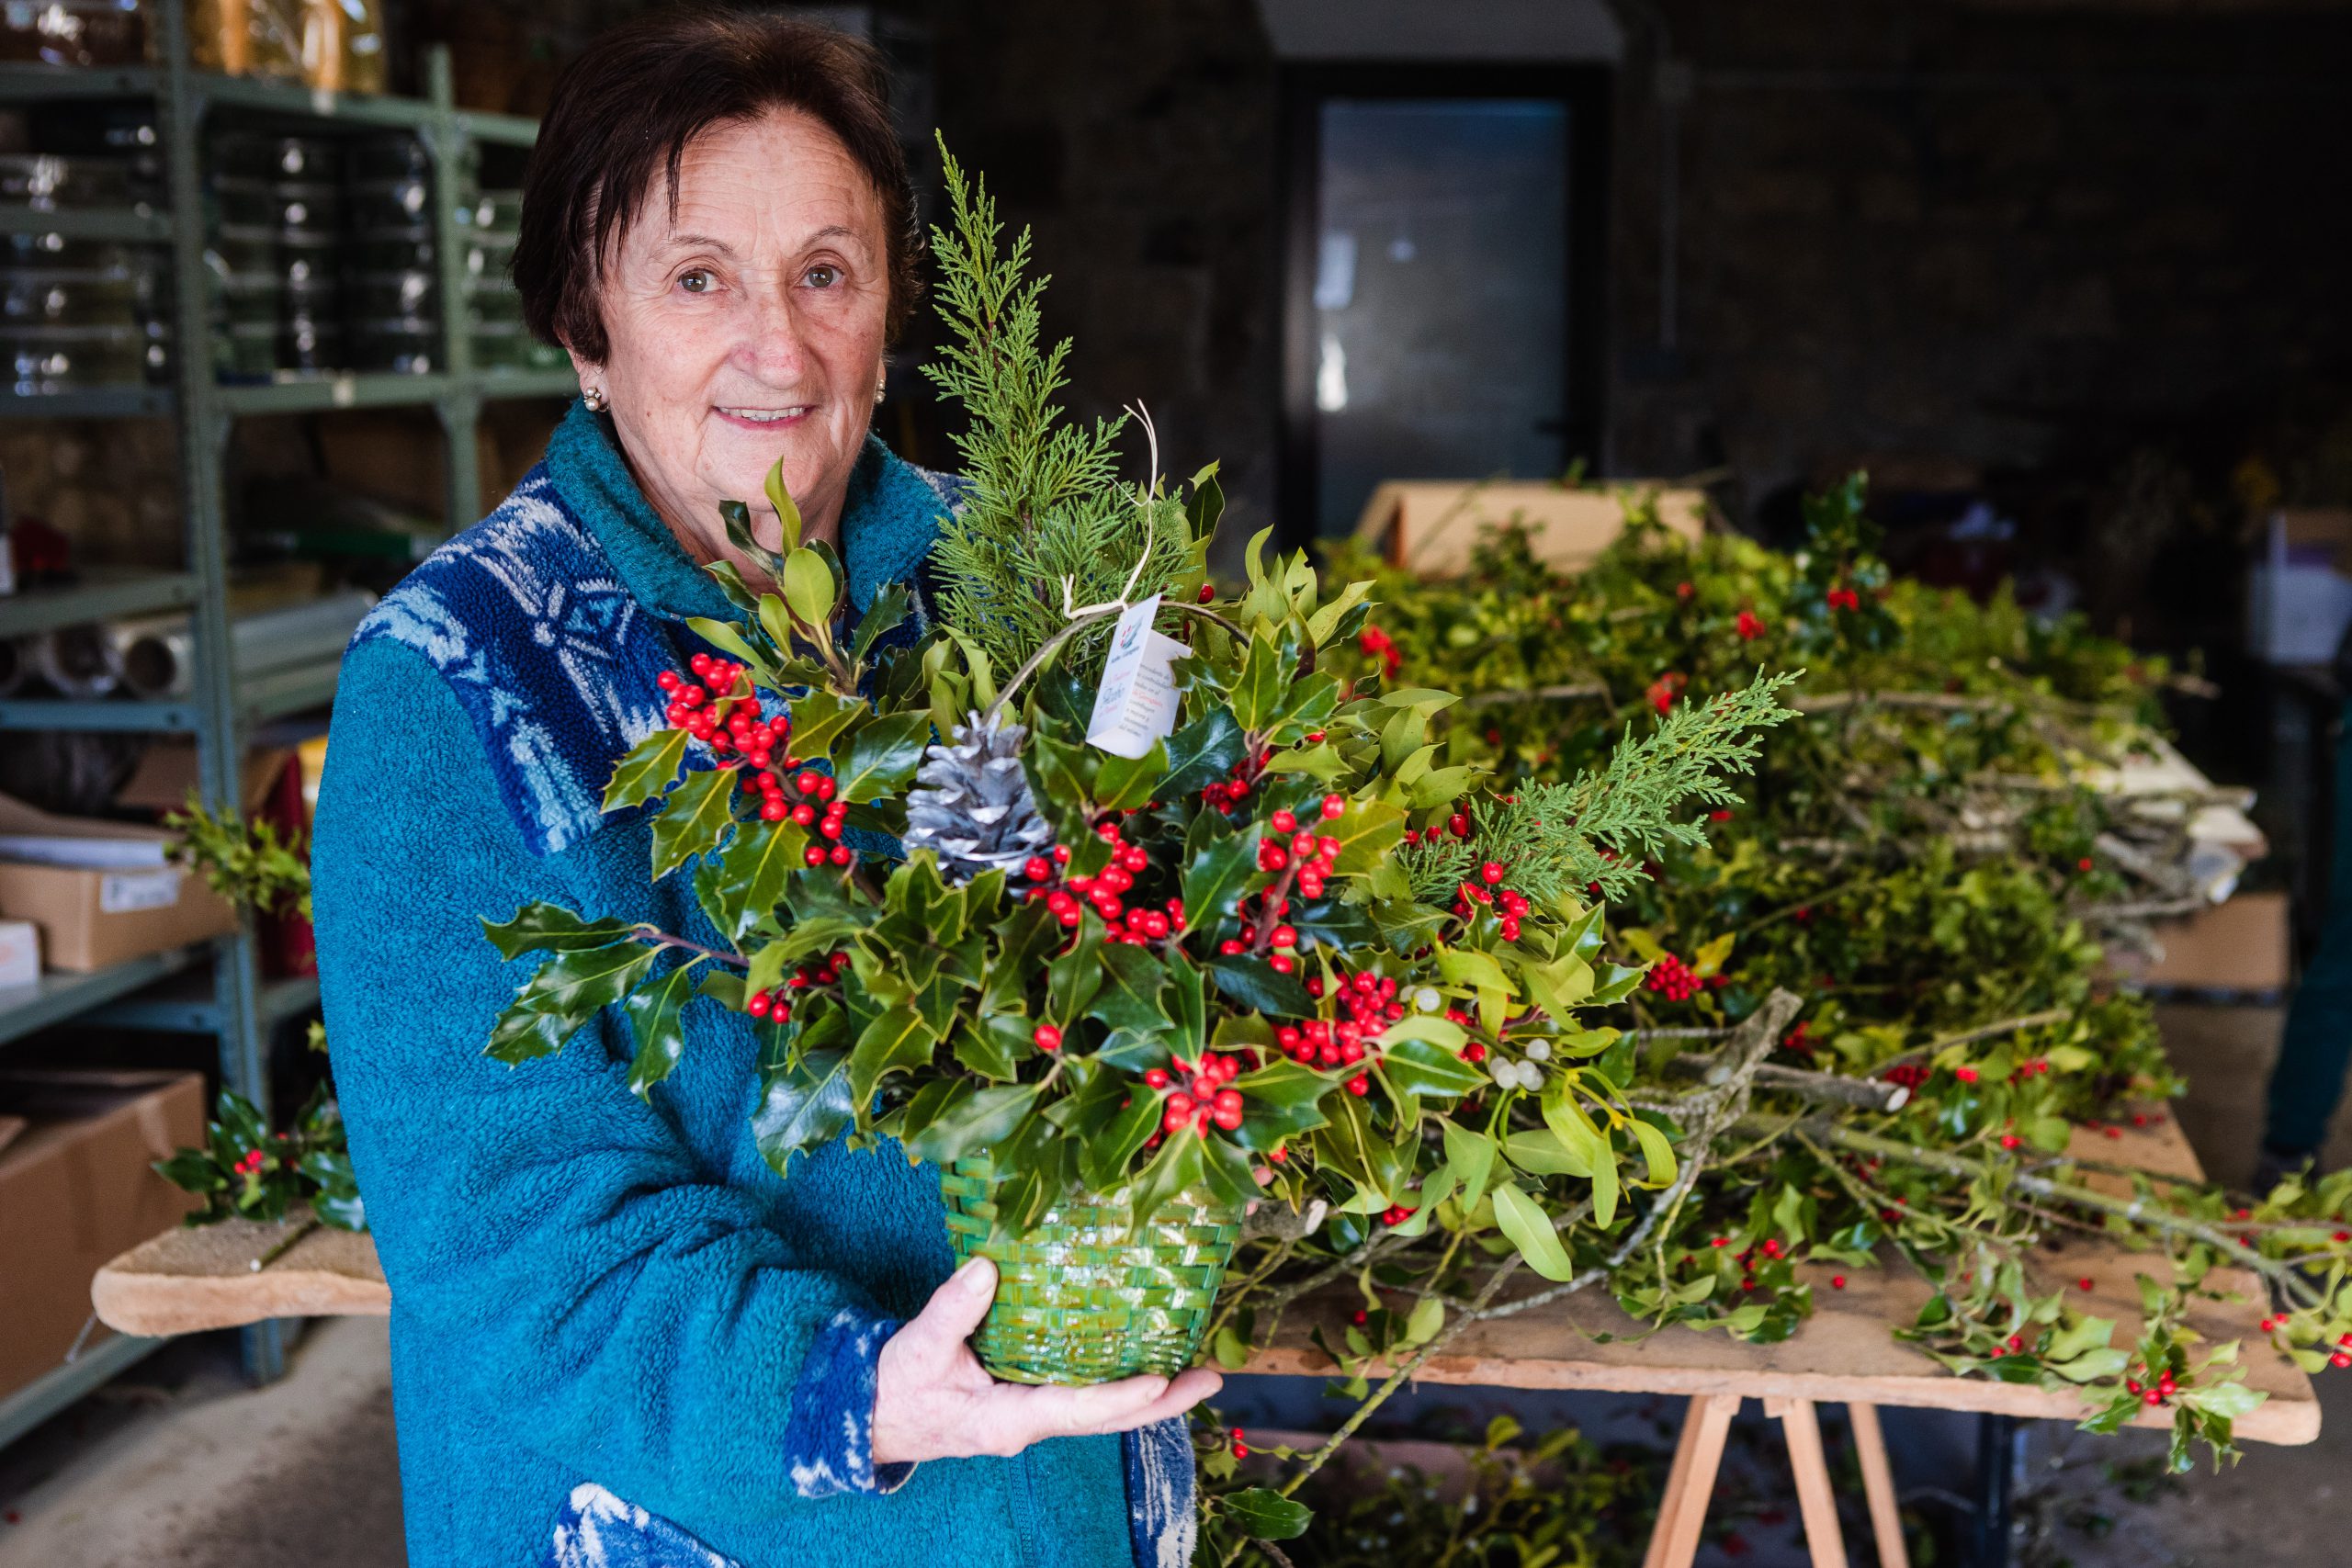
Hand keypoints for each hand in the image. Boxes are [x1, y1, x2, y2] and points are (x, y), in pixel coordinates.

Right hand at [870, 1257, 1221, 1465]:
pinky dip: (1119, 1381)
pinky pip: (1084, 1395)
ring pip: (1102, 1410)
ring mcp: (1033, 1414)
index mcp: (1007, 1418)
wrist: (873, 1415)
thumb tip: (988, 1267)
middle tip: (1211, 1379)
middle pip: (1108, 1419)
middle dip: (1161, 1402)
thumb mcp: (919, 1346)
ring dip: (1150, 1394)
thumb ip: (953, 1309)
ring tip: (1197, 1369)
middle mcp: (1030, 1423)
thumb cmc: (897, 1385)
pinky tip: (1143, 1357)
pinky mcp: (1029, 1399)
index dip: (1120, 1398)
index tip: (1161, 1381)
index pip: (1076, 1410)